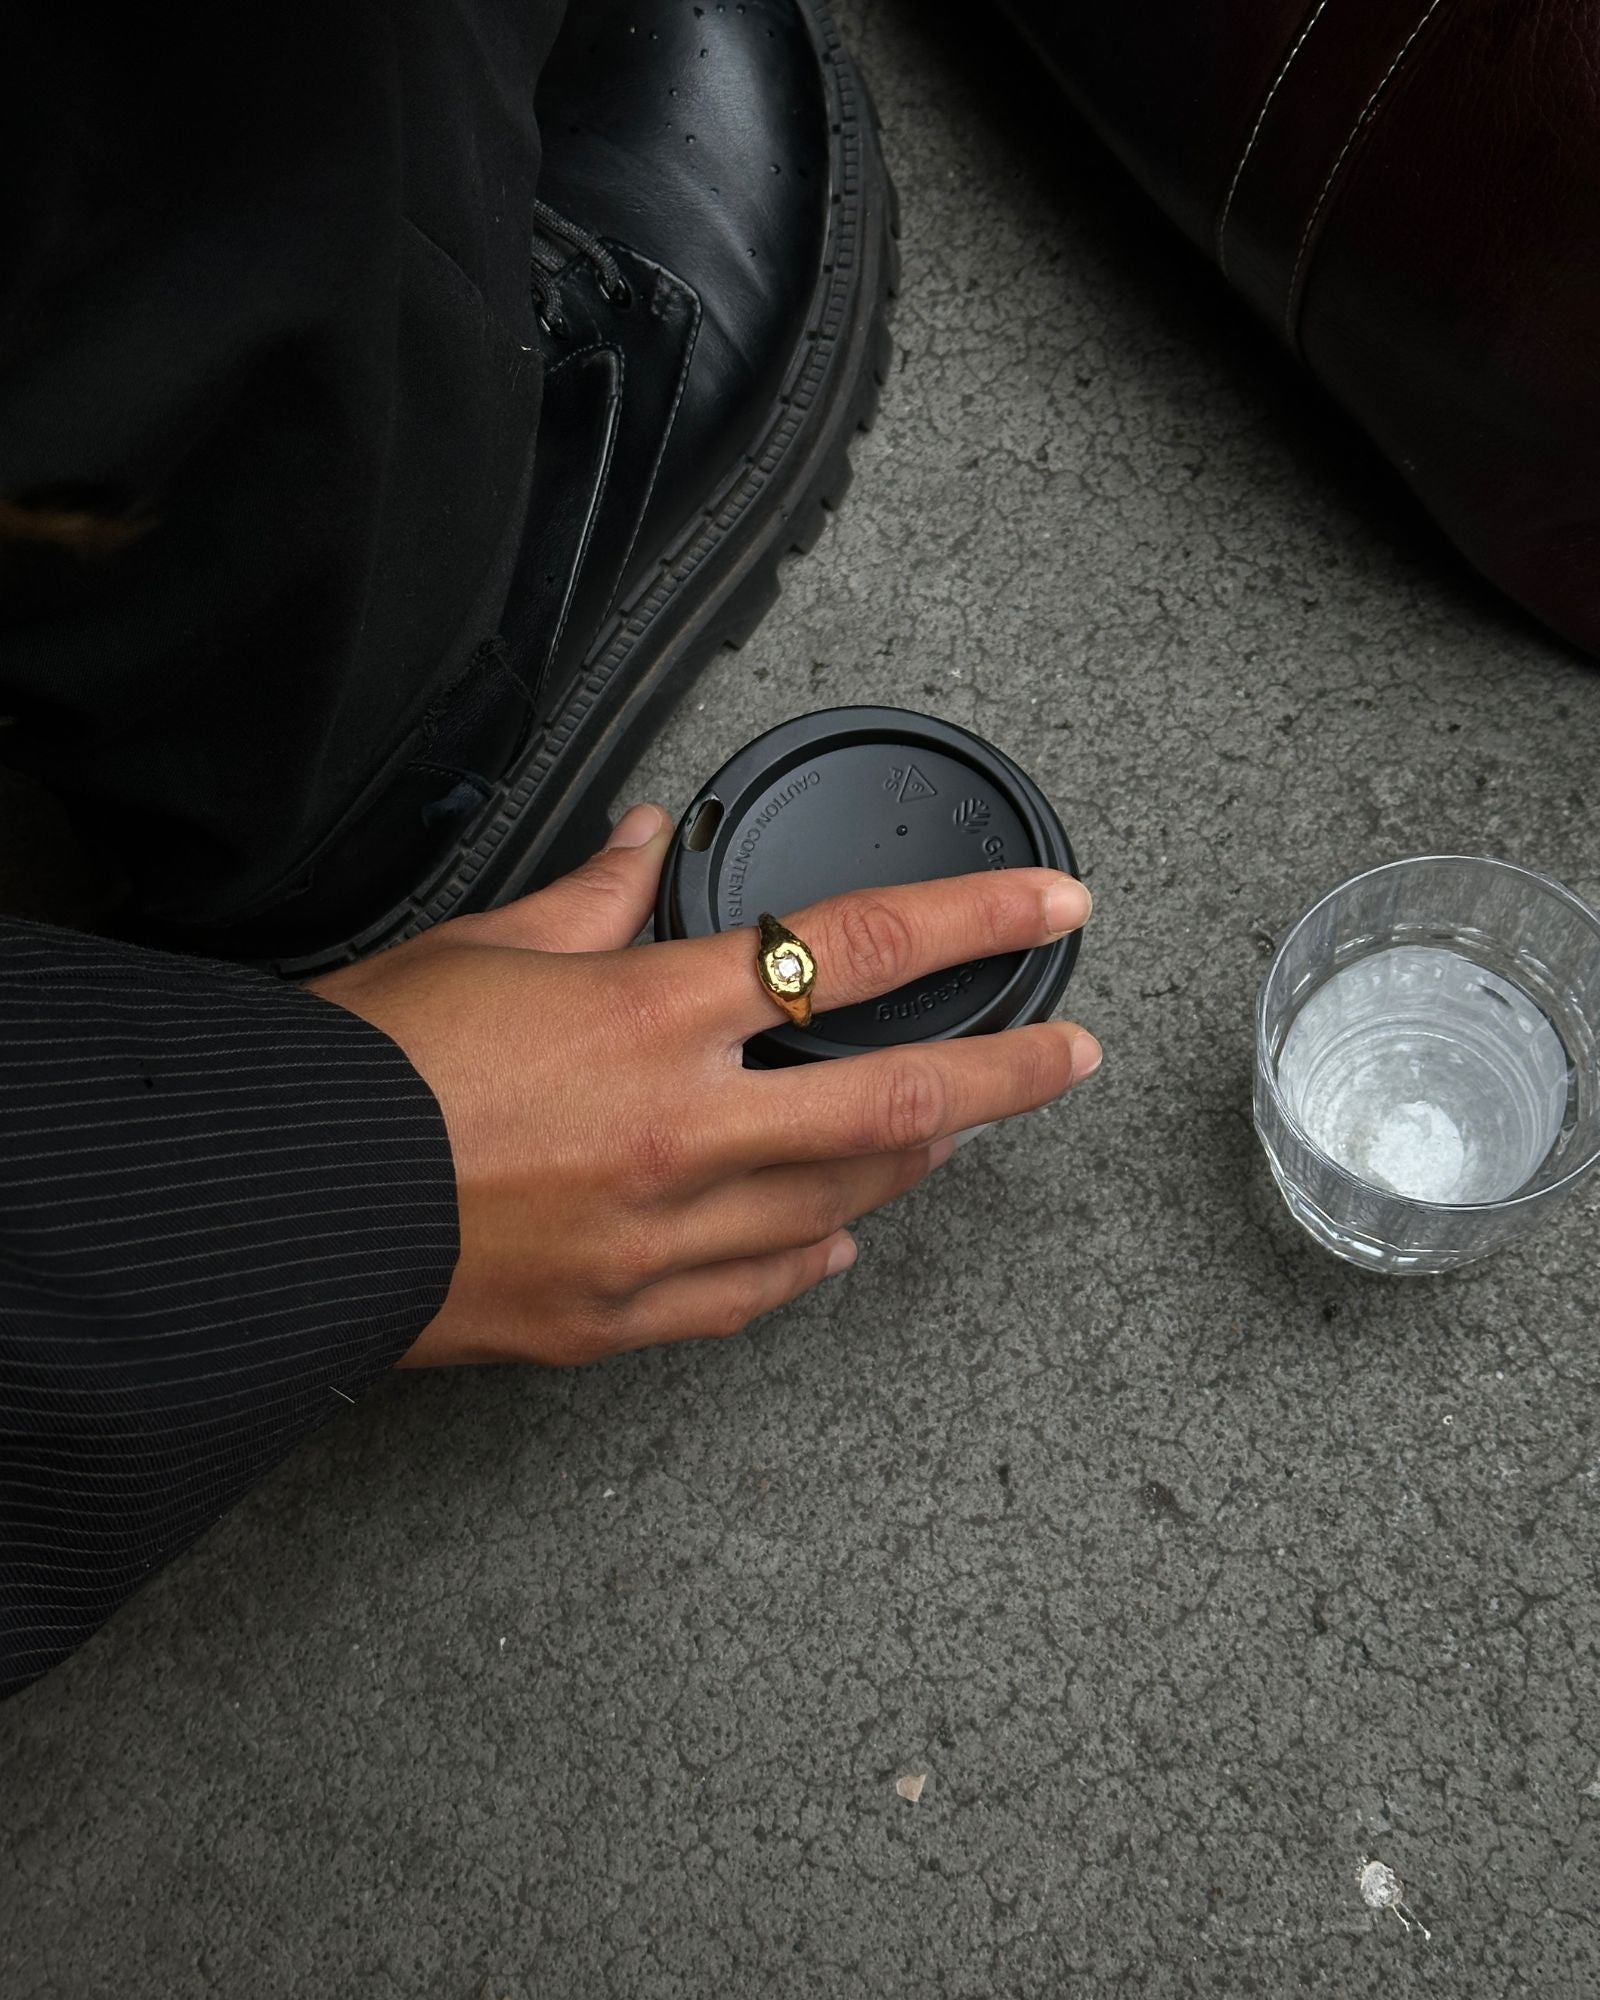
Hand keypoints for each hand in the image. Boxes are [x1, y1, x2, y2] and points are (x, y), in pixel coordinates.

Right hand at [309, 803, 1097, 1366]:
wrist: (269, 1213)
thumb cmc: (359, 1072)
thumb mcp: (483, 950)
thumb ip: (595, 896)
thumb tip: (650, 842)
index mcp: (650, 1016)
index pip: (855, 947)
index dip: (976, 916)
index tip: (1054, 906)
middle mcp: (681, 1131)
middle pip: (901, 1103)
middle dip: (1009, 1075)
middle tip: (1071, 1055)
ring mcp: (663, 1241)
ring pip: (845, 1204)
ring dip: (911, 1162)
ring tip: (945, 1130)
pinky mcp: (624, 1321)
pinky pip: (761, 1293)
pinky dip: (813, 1259)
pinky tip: (834, 1242)